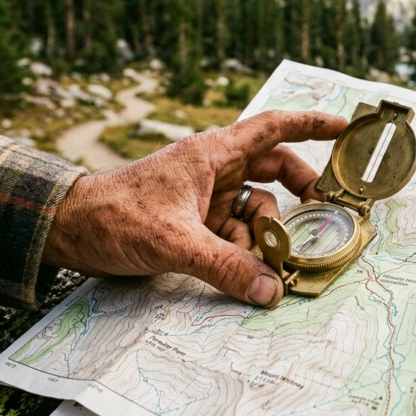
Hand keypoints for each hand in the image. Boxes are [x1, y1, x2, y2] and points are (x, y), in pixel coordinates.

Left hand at [42, 110, 347, 307]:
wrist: (71, 232)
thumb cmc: (116, 217)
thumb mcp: (175, 242)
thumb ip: (225, 266)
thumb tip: (269, 290)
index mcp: (212, 154)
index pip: (273, 129)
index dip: (311, 124)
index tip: (345, 126)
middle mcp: (214, 171)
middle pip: (274, 172)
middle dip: (298, 193)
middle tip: (321, 211)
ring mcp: (206, 198)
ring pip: (256, 210)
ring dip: (264, 236)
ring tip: (262, 262)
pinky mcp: (197, 223)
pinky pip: (237, 235)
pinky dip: (244, 252)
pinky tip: (241, 273)